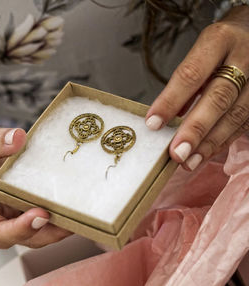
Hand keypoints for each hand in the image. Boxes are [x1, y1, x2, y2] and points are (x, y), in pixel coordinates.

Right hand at [0, 119, 70, 248]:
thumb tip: (18, 137)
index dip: (19, 230)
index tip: (39, 216)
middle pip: (21, 236)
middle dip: (47, 233)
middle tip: (71, 221)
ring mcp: (6, 208)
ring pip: (32, 226)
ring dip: (55, 224)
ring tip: (77, 213)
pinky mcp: (16, 198)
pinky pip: (35, 206)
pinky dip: (51, 205)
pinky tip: (68, 198)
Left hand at [145, 6, 248, 170]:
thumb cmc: (220, 45)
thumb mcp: (200, 51)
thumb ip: (185, 82)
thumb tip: (164, 116)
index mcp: (219, 40)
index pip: (191, 74)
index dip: (171, 101)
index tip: (153, 123)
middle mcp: (244, 57)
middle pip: (218, 98)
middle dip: (195, 129)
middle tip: (176, 152)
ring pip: (236, 115)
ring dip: (209, 143)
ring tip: (188, 161)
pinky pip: (244, 123)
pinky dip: (222, 141)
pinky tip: (204, 154)